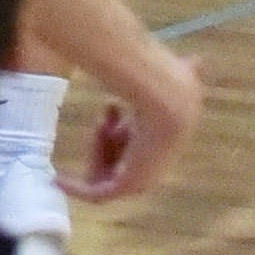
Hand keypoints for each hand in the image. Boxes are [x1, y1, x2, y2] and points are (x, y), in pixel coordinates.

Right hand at [65, 52, 201, 203]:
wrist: (169, 99)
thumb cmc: (172, 86)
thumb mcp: (176, 81)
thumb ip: (187, 73)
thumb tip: (198, 62)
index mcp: (165, 147)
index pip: (133, 146)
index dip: (119, 129)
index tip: (111, 107)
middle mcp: (154, 168)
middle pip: (118, 161)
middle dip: (106, 139)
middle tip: (104, 118)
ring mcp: (140, 180)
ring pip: (104, 171)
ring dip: (95, 150)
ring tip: (101, 124)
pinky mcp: (124, 187)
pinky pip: (94, 193)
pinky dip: (74, 188)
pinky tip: (56, 180)